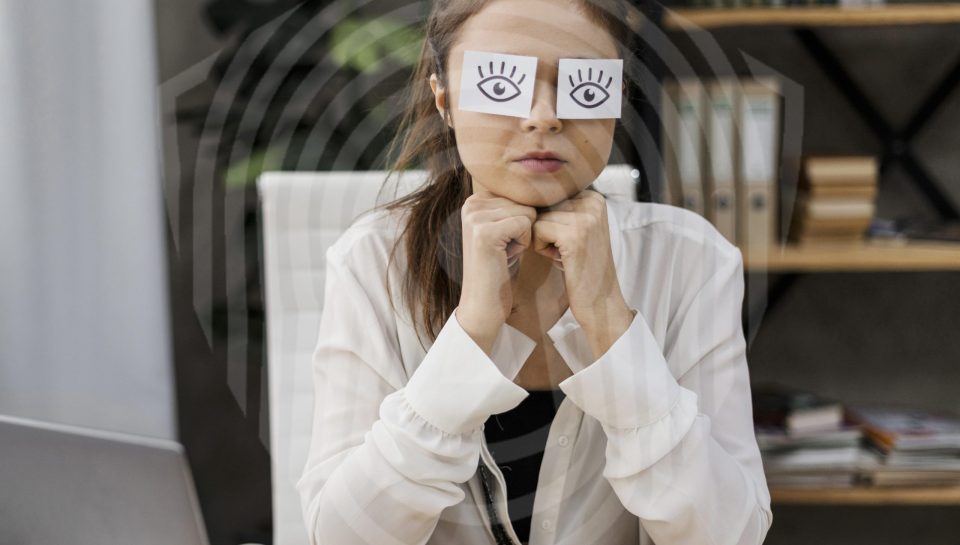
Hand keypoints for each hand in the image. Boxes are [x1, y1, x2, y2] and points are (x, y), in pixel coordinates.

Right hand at [456, 192, 536, 351]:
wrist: (484, 304)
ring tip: (505, 253)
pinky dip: (524, 244)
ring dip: (524, 237)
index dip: (524, 222)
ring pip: (528, 213)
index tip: (507, 242)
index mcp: (475, 200)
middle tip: (506, 251)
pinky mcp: (484, 231)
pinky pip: (526, 224)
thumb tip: (549, 186)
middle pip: (525, 203)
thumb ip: (515, 207)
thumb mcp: (507, 231)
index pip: (522, 196)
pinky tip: (507, 257)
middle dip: (525, 229)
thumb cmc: (501, 269)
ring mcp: (475, 217)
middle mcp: (471, 204)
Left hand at [532, 189, 632, 344]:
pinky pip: (536, 231)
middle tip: (568, 251)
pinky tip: (563, 260)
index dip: (549, 223)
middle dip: (545, 231)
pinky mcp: (575, 234)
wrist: (600, 301)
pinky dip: (542, 249)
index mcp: (593, 196)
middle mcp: (593, 200)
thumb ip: (556, 207)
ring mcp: (586, 216)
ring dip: (543, 240)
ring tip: (566, 255)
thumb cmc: (580, 267)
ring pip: (537, 219)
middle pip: (541, 207)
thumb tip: (519, 190)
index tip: (570, 242)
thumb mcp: (573, 228)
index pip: (547, 197)